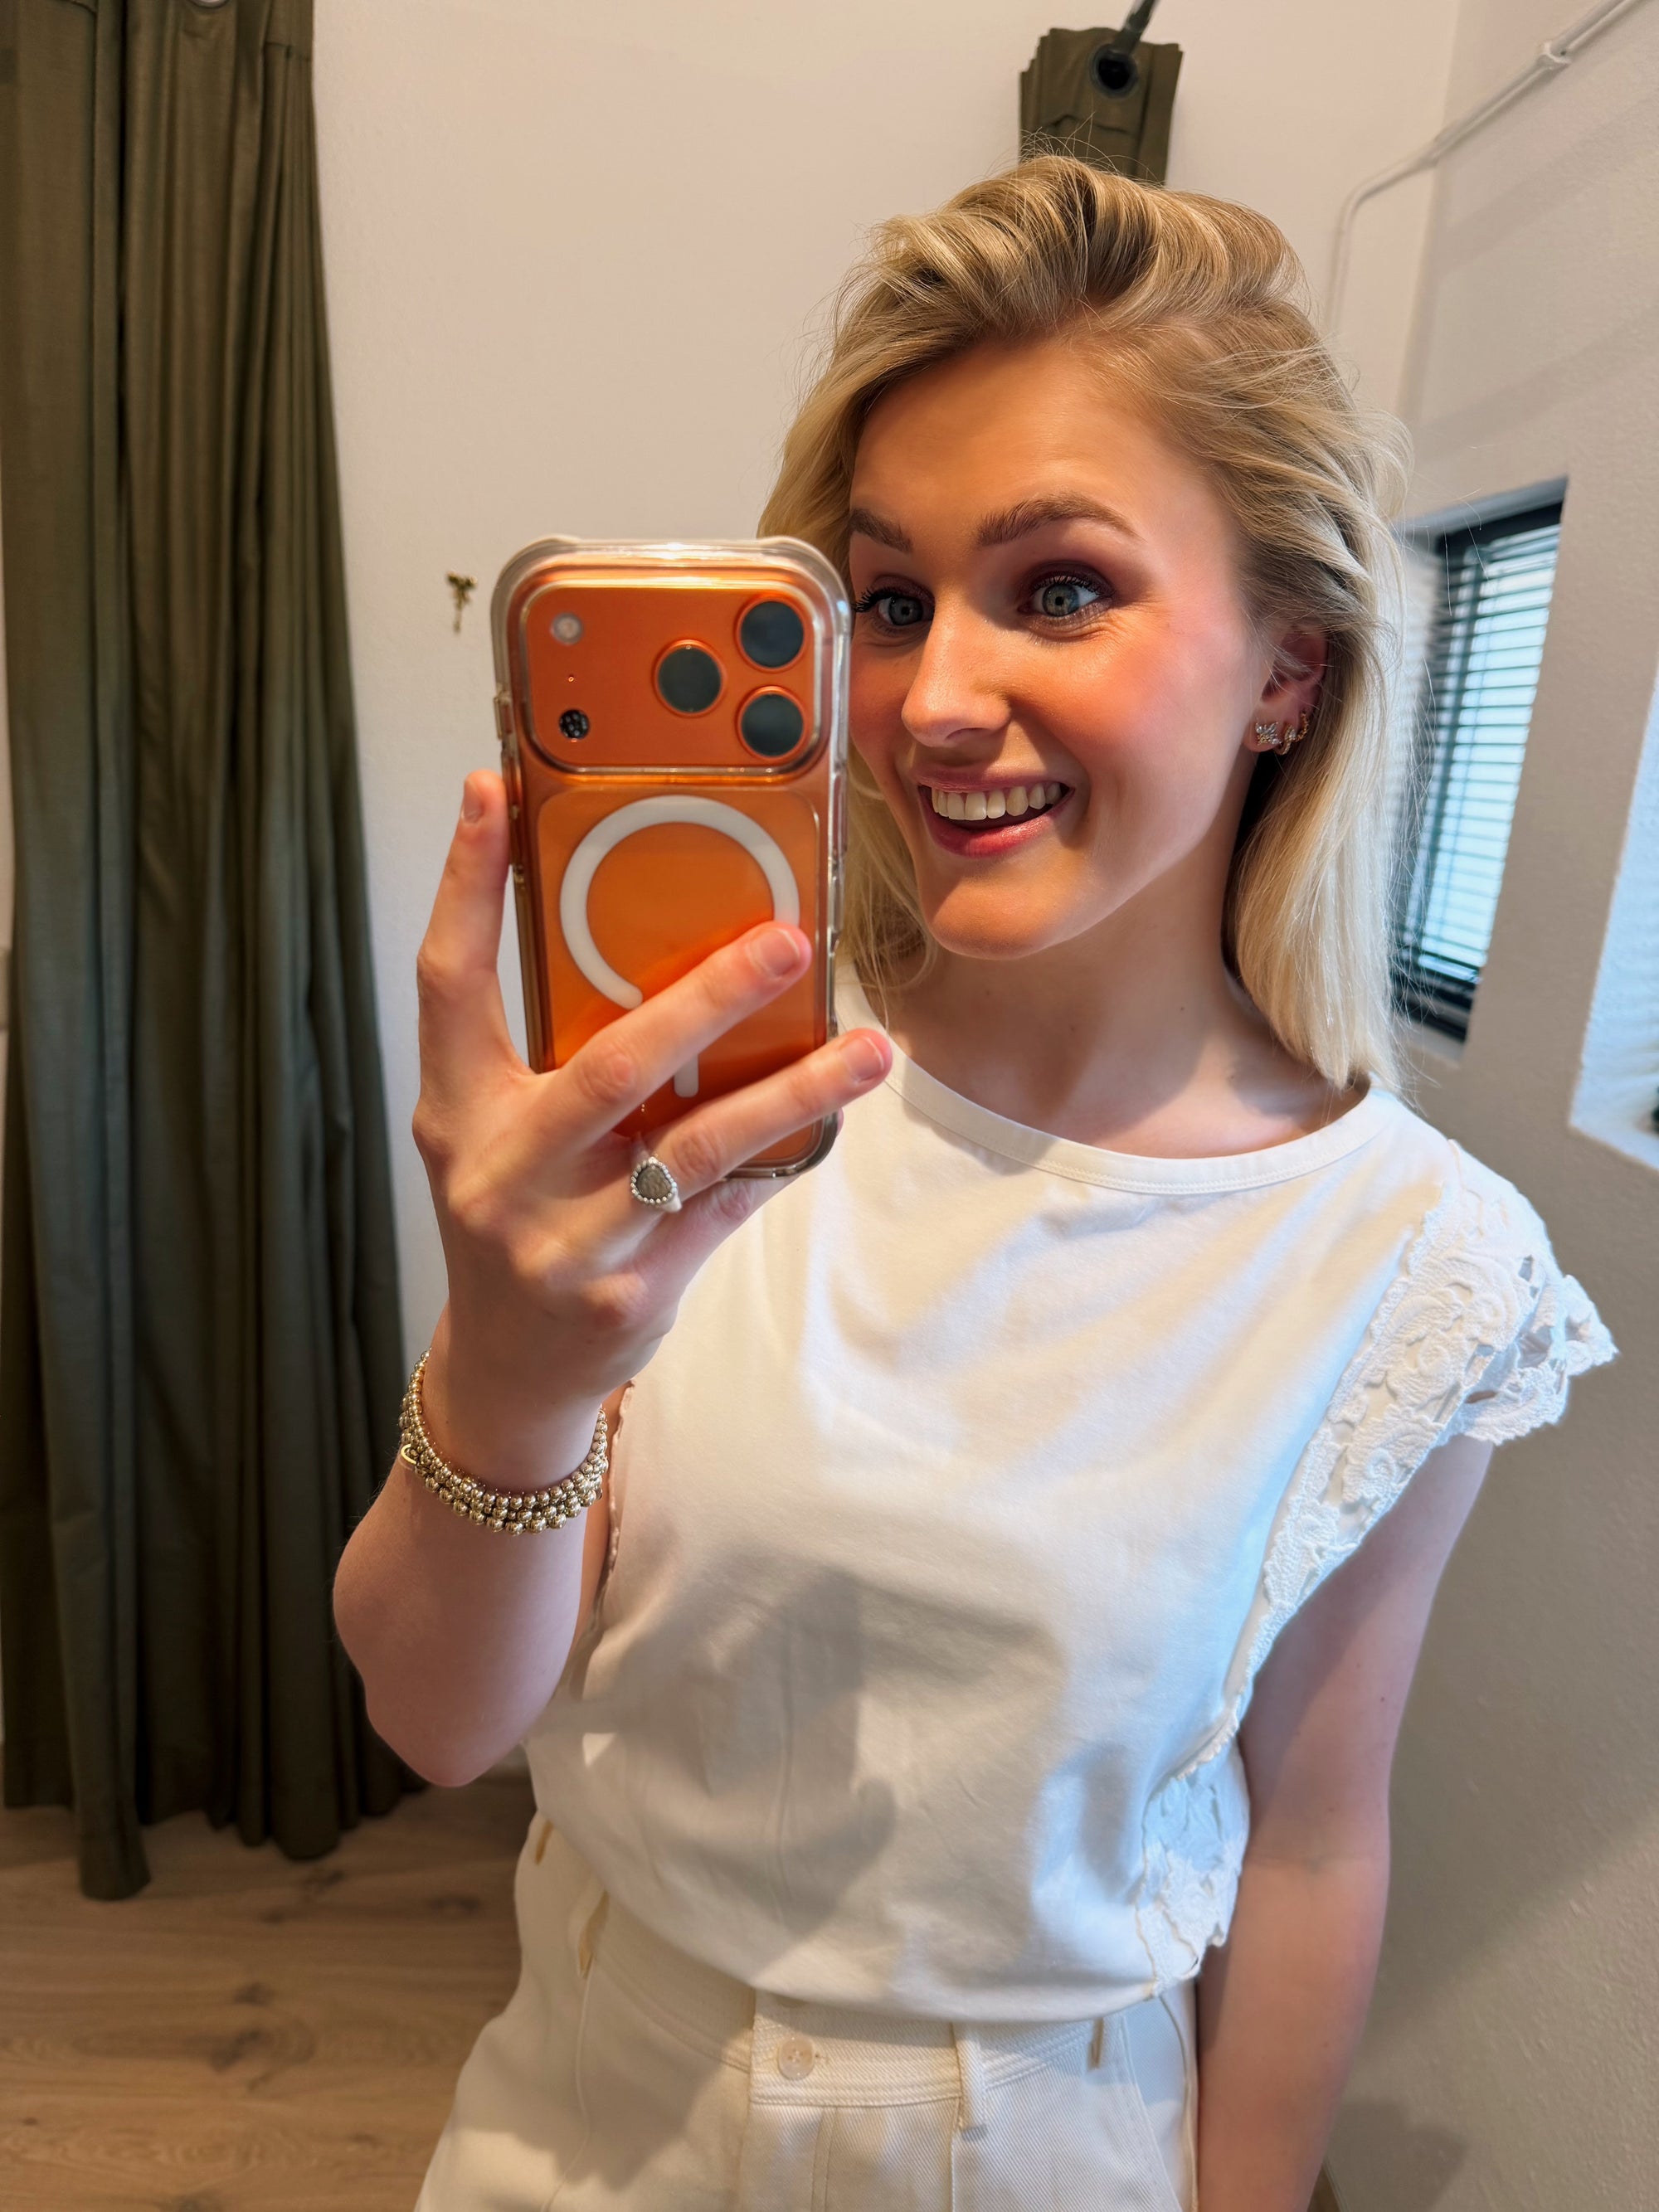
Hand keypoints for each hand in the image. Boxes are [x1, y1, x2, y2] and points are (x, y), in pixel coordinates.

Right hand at [409, 772, 890, 1482]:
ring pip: (696, 1147)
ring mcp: (569, 1241)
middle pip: (609, 1067)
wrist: (511, 1366)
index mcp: (456, 1112)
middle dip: (705, 998)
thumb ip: (543, 1050)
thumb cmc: (515, 1216)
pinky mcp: (634, 1290)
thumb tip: (650, 934)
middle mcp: (503, 1173)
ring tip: (867, 1049)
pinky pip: (729, 1205)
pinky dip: (783, 1155)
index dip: (464, 885)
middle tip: (784, 939)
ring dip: (792, 1090)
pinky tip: (836, 1115)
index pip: (448, 983)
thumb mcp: (498, 1130)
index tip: (491, 790)